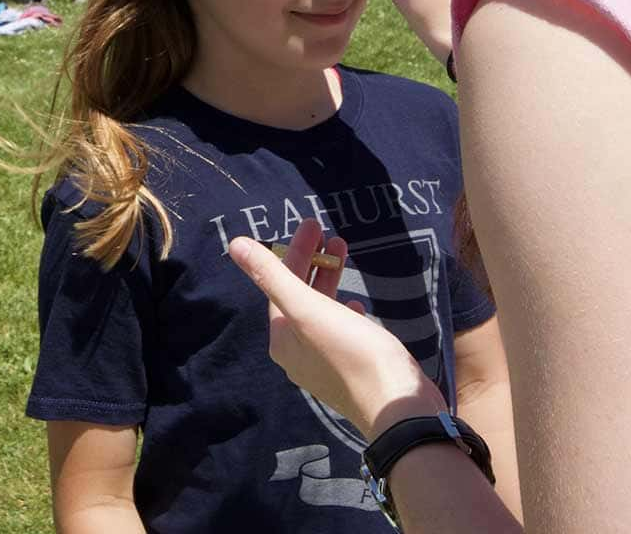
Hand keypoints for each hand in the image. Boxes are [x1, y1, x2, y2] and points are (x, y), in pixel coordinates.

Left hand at [229, 219, 443, 438]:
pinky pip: (339, 329)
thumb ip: (272, 276)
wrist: (396, 405)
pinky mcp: (351, 368)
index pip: (280, 285)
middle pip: (299, 296)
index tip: (313, 224)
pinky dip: (343, 308)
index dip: (294, 252)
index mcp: (282, 339)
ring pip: (320, 310)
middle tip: (329, 232)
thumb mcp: (308, 309)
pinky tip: (356, 304)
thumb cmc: (351, 353)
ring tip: (344, 253)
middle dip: (312, 262)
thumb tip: (234, 243)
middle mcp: (297, 353)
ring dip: (328, 279)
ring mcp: (325, 363)